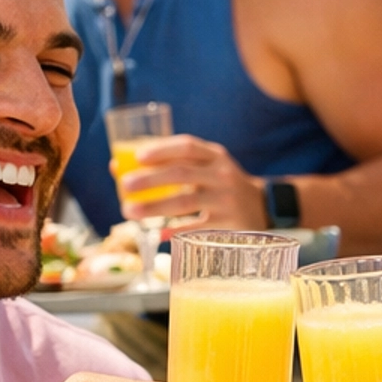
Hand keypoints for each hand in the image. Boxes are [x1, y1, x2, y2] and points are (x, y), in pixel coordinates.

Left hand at [117, 136, 268, 229]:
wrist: (263, 207)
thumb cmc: (220, 184)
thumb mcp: (206, 167)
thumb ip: (170, 164)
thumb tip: (117, 166)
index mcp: (215, 155)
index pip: (187, 146)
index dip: (161, 150)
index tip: (137, 157)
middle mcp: (222, 174)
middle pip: (182, 174)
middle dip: (150, 180)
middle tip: (125, 187)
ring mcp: (227, 200)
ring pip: (186, 203)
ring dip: (155, 208)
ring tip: (130, 212)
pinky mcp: (230, 224)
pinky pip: (198, 229)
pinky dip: (176, 231)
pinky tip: (158, 234)